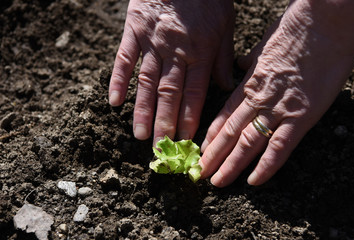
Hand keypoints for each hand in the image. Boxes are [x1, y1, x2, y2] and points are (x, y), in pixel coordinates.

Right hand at [109, 0, 234, 143]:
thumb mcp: (226, 24)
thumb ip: (224, 56)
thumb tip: (225, 86)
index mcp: (200, 51)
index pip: (194, 93)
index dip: (189, 119)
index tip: (185, 141)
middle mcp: (175, 52)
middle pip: (169, 94)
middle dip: (165, 123)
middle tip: (161, 149)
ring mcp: (152, 42)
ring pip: (147, 82)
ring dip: (143, 110)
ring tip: (140, 136)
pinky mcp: (133, 31)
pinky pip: (124, 59)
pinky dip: (118, 80)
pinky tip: (114, 102)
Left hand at [200, 0, 353, 186]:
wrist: (323, 22)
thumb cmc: (294, 30)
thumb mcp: (262, 45)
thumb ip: (248, 61)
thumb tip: (239, 64)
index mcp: (249, 83)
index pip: (224, 115)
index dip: (211, 135)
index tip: (200, 150)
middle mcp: (258, 99)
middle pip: (230, 133)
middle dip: (213, 155)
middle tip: (200, 173)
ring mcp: (279, 109)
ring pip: (248, 143)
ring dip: (231, 164)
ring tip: (217, 182)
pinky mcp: (302, 116)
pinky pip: (280, 147)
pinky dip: (266, 166)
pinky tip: (253, 181)